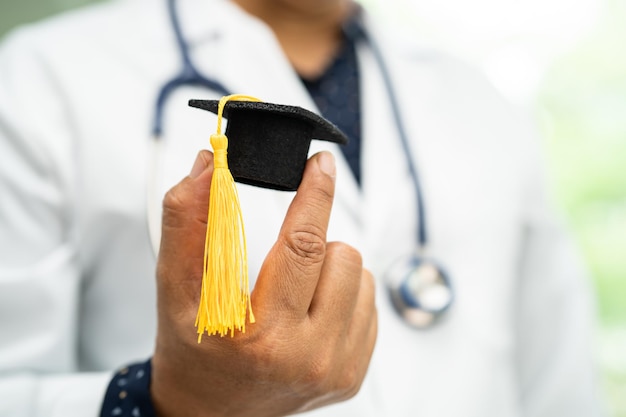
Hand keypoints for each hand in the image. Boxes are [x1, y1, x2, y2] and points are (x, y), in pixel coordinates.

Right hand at [151, 151, 376, 416]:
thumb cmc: (192, 350)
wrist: (209, 411)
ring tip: (294, 290)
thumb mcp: (174, 288)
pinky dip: (342, 294)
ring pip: (361, 276)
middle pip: (341, 256)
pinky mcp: (352, 375)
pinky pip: (368, 305)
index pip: (303, 245)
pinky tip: (310, 312)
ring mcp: (335, 369)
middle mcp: (308, 357)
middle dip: (315, 238)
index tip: (322, 163)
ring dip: (330, 268)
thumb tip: (208, 166)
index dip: (315, 194)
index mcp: (263, 335)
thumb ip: (188, 222)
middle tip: (285, 254)